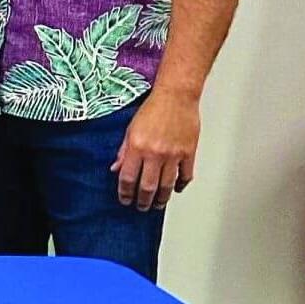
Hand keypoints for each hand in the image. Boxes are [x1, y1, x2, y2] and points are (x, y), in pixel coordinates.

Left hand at [114, 89, 200, 211]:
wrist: (176, 96)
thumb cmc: (153, 109)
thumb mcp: (130, 129)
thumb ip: (123, 152)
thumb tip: (115, 169)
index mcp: (137, 147)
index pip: (128, 178)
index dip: (125, 193)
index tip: (125, 200)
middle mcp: (155, 153)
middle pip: (147, 187)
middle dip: (143, 201)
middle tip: (141, 207)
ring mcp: (173, 155)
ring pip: (167, 186)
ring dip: (161, 198)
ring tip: (157, 204)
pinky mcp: (189, 153)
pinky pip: (185, 176)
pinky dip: (181, 185)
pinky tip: (176, 189)